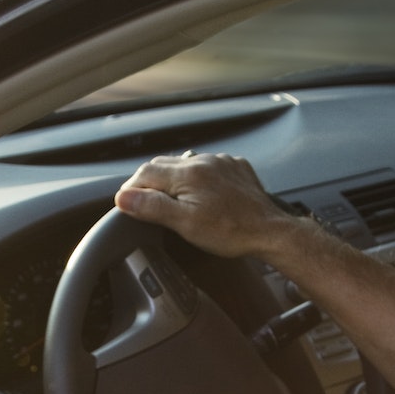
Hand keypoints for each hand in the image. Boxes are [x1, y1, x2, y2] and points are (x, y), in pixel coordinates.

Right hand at [114, 153, 297, 259]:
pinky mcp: (235, 168)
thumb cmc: (231, 231)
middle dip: (149, 182)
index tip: (126, 203)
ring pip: (184, 163)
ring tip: (172, 199)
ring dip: (173, 178)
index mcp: (187, 174)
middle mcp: (203, 162)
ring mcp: (221, 163)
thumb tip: (124, 197)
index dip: (131, 189)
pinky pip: (208, 166)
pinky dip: (197, 177)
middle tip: (144, 202)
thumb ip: (153, 207)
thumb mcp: (185, 224)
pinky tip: (201, 194)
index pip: (145, 173)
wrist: (270, 231)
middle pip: (162, 165)